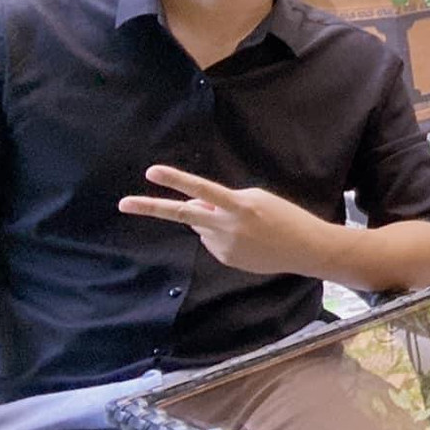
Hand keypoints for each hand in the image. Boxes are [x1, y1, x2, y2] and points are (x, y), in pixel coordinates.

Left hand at [120, 166, 332, 276]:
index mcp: (238, 205)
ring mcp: (222, 245)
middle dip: (151, 207)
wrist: (306, 249)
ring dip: (214, 221)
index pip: (201, 189)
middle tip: (123, 203)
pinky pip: (213, 241)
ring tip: (249, 227)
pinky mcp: (224, 258)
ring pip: (203, 225)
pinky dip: (224, 236)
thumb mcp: (258, 200)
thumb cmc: (285, 217)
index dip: (176, 180)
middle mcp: (225, 226)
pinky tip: (249, 240)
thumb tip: (197, 209)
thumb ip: (224, 203)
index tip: (152, 172)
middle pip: (183, 213)